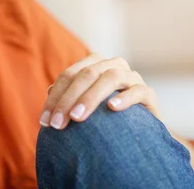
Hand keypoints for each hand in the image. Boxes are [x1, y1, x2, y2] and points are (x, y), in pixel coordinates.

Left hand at [39, 53, 161, 129]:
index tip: (44, 122)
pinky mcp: (148, 92)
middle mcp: (113, 65)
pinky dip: (125, 98)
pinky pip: (138, 90)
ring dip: (91, 97)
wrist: (141, 130)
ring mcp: (132, 77)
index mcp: (94, 64)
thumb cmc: (106, 117)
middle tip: (57, 124)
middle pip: (86, 74)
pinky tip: (112, 108)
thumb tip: (49, 91)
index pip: (68, 75)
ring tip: (77, 117)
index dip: (55, 97)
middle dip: (68, 99)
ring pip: (110, 77)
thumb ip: (68, 96)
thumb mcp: (84, 105)